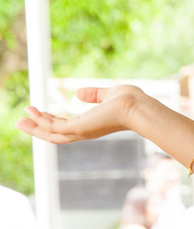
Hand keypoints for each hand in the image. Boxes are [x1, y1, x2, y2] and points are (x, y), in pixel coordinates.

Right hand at [15, 85, 145, 143]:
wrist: (138, 107)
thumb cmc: (130, 101)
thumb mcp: (108, 94)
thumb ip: (94, 94)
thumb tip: (78, 93)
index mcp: (92, 124)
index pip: (66, 127)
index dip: (50, 121)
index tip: (38, 113)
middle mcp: (86, 131)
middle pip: (55, 135)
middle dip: (37, 129)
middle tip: (21, 122)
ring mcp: (82, 131)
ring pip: (52, 135)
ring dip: (35, 128)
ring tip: (20, 121)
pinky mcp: (80, 128)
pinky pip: (55, 128)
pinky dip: (42, 122)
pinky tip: (33, 113)